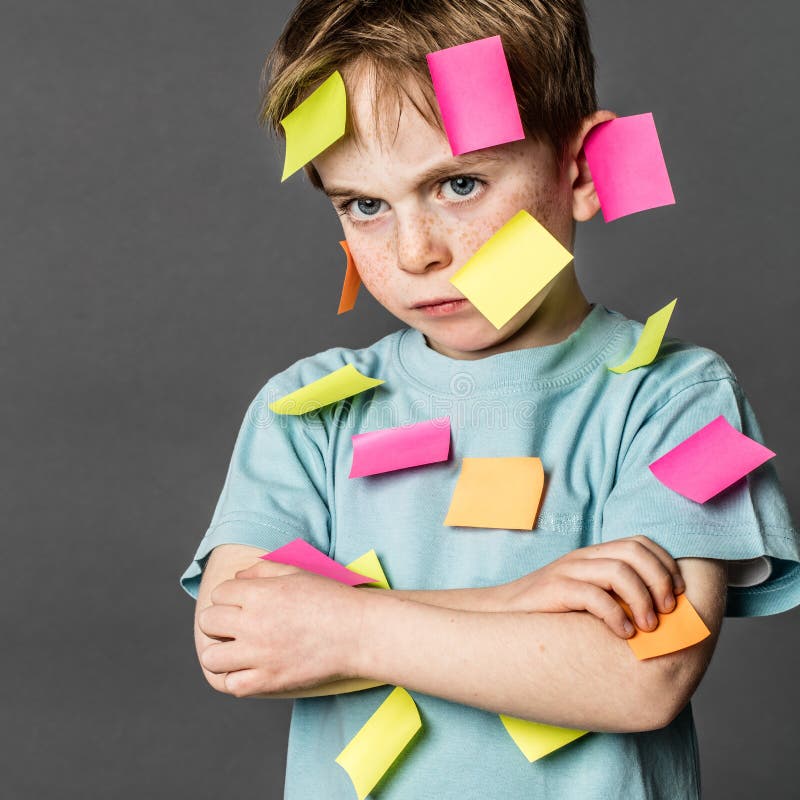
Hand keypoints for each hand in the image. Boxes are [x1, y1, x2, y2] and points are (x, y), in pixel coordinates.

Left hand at [196, 559, 363, 696]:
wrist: (357, 632)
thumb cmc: (331, 598)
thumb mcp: (297, 573)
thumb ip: (263, 571)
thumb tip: (237, 578)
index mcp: (259, 593)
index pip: (219, 593)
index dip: (229, 597)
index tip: (242, 603)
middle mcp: (253, 623)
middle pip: (208, 622)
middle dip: (219, 622)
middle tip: (235, 626)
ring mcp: (259, 654)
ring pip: (212, 657)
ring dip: (221, 652)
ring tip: (237, 650)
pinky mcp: (269, 680)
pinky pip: (232, 685)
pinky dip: (237, 678)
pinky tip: (251, 669)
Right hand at [495, 535, 684, 638]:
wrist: (501, 612)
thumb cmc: (550, 611)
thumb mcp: (586, 595)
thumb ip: (614, 594)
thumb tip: (660, 613)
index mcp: (594, 555)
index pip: (639, 543)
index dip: (665, 565)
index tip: (678, 595)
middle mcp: (584, 557)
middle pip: (634, 552)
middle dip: (659, 581)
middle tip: (667, 612)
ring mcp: (568, 571)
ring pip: (619, 571)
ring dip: (642, 600)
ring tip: (647, 628)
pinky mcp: (555, 589)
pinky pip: (594, 595)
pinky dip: (616, 615)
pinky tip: (622, 634)